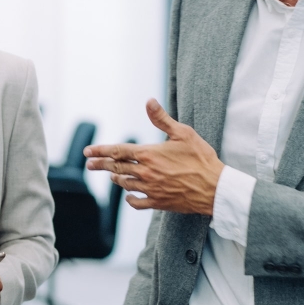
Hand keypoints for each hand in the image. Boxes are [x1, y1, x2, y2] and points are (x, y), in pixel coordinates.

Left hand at [84, 99, 224, 214]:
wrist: (215, 188)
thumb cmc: (201, 158)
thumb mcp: (183, 133)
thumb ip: (162, 119)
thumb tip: (149, 101)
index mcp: (149, 154)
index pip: (117, 151)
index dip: (100, 151)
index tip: (87, 152)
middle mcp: (146, 172)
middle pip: (116, 168)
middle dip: (101, 165)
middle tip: (89, 165)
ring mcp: (151, 189)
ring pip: (125, 184)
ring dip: (116, 179)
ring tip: (111, 176)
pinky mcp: (159, 202)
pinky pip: (137, 202)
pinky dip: (130, 199)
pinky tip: (128, 196)